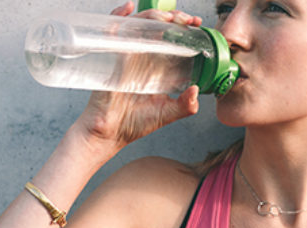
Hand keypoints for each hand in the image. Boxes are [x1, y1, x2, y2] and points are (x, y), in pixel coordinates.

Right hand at [71, 1, 202, 151]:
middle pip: (156, 26)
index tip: (196, 24)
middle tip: (187, 20)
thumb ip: (185, 106)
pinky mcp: (112, 58)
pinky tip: (128, 8)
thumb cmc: (133, 124)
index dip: (183, 27)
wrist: (109, 134)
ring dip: (154, 15)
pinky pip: (113, 31)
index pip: (170, 37)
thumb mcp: (167, 113)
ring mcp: (125, 55)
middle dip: (173, 17)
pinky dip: (118, 16)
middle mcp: (141, 56)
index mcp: (155, 66)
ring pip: (138, 24)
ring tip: (169, 18)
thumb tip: (197, 91)